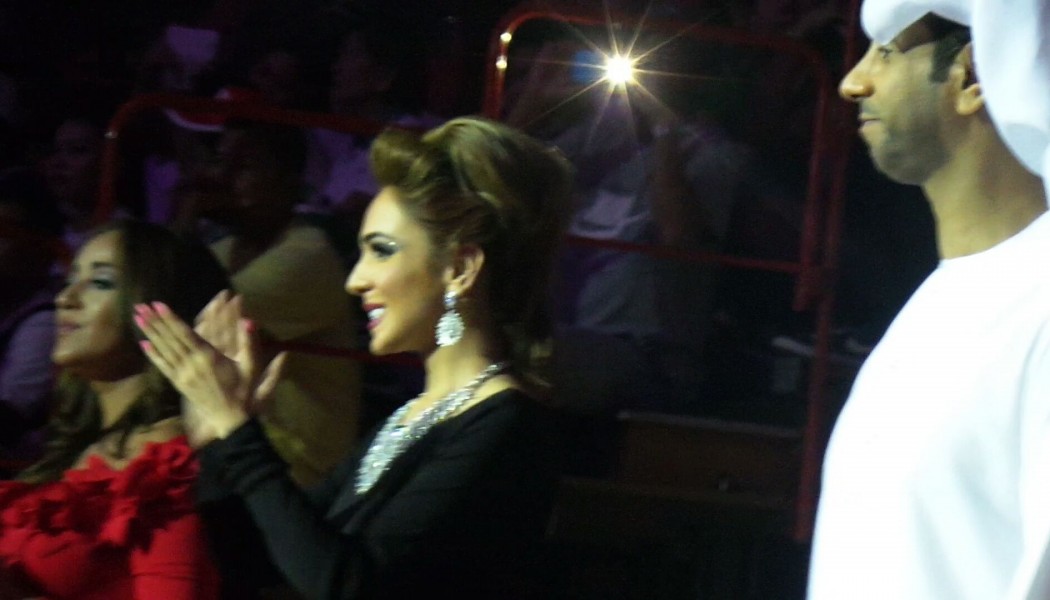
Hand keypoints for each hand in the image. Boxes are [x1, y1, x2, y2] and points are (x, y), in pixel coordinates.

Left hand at [134, 299, 284, 443]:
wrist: (230, 420)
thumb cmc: (243, 391)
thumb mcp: (250, 366)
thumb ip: (248, 342)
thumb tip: (248, 320)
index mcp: (208, 357)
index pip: (186, 334)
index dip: (171, 319)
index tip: (158, 304)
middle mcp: (191, 364)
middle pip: (170, 339)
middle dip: (155, 322)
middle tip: (140, 306)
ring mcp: (183, 375)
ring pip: (164, 350)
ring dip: (150, 333)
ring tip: (138, 318)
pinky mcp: (178, 384)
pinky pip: (163, 367)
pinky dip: (153, 355)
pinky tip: (143, 344)